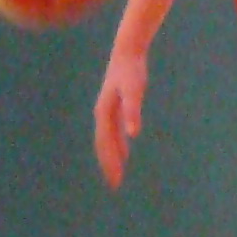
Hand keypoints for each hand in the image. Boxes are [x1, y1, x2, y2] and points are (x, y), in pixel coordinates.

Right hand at [93, 47, 147, 187]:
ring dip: (111, 156)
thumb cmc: (131, 71)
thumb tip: (133, 133)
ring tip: (117, 173)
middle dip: (108, 164)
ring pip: (107, 139)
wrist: (127, 51)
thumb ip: (132, 111)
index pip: (105, 144)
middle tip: (115, 185)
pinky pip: (113, 131)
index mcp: (104, 113)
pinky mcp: (115, 106)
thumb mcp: (134, 91)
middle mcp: (102, 113)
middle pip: (103, 144)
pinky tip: (125, 150)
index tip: (115, 181)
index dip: (110, 163)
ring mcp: (108, 110)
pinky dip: (118, 143)